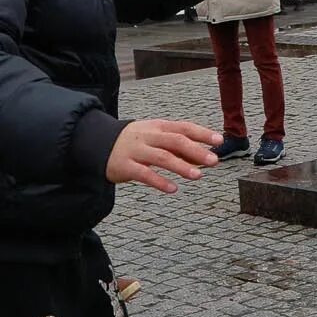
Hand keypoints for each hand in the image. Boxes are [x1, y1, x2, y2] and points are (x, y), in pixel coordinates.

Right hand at [107, 119, 221, 193]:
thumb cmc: (134, 141)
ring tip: (198, 176)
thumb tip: (202, 155)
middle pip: (175, 141)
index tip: (219, 140)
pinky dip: (160, 181)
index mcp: (158, 127)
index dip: (202, 133)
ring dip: (181, 166)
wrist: (96, 142)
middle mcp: (148, 137)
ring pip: (161, 157)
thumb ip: (176, 145)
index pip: (183, 127)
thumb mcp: (154, 137)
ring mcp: (136, 151)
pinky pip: (144, 174)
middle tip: (214, 161)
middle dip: (196, 151)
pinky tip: (173, 189)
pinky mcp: (125, 166)